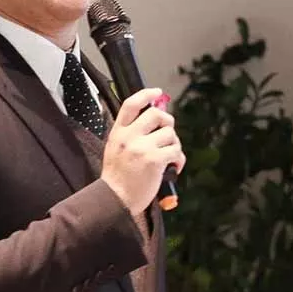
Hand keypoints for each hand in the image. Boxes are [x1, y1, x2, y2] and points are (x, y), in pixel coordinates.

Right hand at [101, 87, 185, 216]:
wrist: (114, 199)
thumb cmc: (117, 177)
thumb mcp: (115, 148)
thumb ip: (130, 133)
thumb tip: (154, 119)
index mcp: (118, 132)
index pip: (131, 104)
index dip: (146, 94)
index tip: (157, 92)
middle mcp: (129, 136)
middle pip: (157, 114)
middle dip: (167, 122)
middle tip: (167, 134)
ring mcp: (141, 147)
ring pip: (170, 133)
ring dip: (174, 144)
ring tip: (169, 156)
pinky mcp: (154, 160)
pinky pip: (175, 151)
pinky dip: (178, 159)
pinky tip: (173, 167)